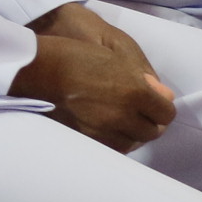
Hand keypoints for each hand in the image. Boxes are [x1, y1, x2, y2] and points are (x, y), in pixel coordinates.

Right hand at [15, 2, 176, 150]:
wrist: (35, 67)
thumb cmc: (75, 54)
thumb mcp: (115, 56)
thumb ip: (144, 79)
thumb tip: (163, 96)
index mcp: (135, 93)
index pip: (166, 113)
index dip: (161, 106)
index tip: (152, 101)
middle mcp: (123, 116)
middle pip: (151, 132)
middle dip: (148, 121)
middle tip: (138, 111)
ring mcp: (103, 131)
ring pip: (132, 143)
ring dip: (130, 132)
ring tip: (119, 119)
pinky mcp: (86, 139)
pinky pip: (111, 147)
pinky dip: (114, 139)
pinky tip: (106, 127)